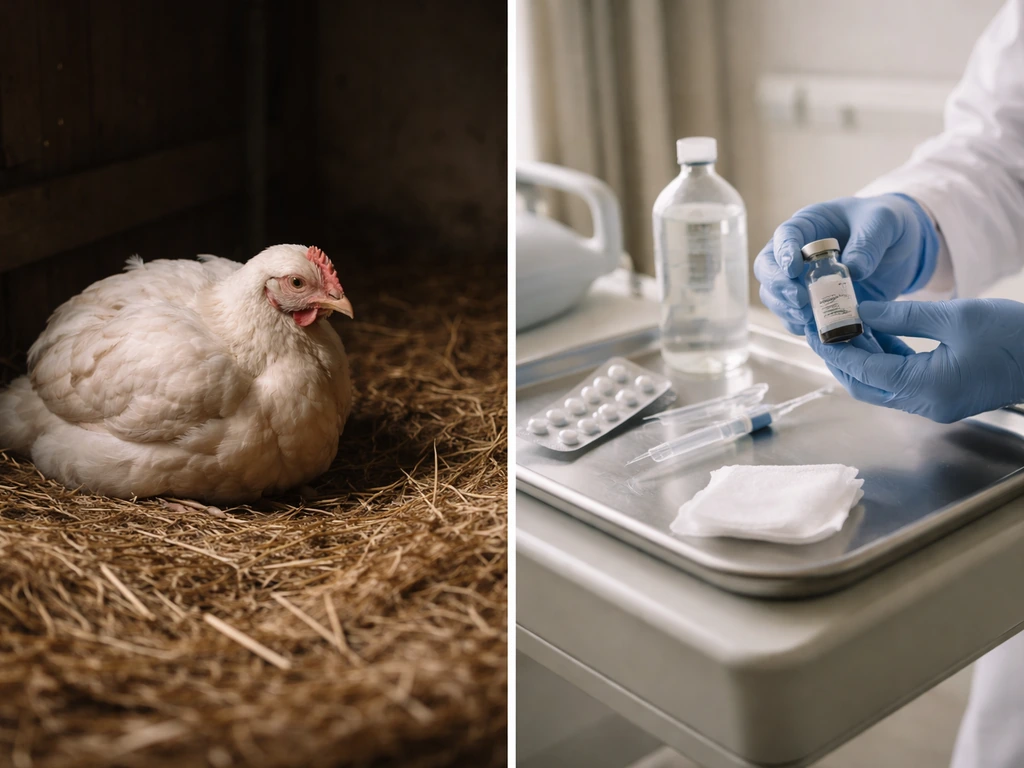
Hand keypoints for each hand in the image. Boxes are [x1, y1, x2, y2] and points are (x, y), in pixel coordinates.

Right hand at [754, 194, 939, 334]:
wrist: (897, 248)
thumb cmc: (885, 223)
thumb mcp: (884, 222)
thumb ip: (869, 241)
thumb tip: (853, 269)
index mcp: (809, 224)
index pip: (784, 235)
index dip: (783, 252)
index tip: (793, 269)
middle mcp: (795, 252)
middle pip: (767, 270)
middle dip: (778, 288)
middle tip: (800, 301)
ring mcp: (800, 280)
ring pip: (775, 297)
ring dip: (786, 310)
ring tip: (809, 318)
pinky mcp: (811, 302)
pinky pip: (795, 318)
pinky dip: (802, 326)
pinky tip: (818, 330)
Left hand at [807, 299, 1023, 422]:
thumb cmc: (1014, 334)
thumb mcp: (955, 316)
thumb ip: (902, 315)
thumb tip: (861, 310)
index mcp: (926, 387)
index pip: (864, 370)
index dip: (836, 349)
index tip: (816, 328)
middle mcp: (925, 404)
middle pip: (864, 385)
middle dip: (840, 358)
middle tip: (823, 329)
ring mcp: (934, 405)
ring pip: (881, 385)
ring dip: (861, 358)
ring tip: (845, 326)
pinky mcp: (942, 398)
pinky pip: (901, 383)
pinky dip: (885, 361)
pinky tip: (877, 335)